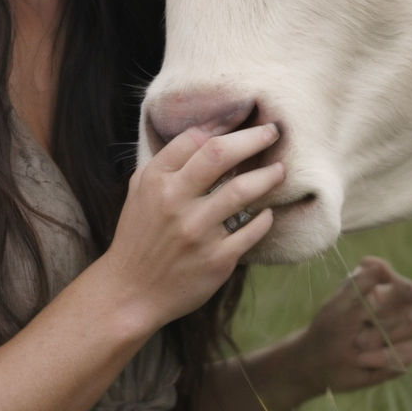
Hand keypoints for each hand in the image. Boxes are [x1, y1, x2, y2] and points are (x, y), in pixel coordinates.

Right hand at [101, 123, 284, 331]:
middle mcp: (175, 202)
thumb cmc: (139, 235)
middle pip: (220, 154)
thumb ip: (167, 162)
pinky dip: (265, 218)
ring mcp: (197, 231)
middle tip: (272, 131)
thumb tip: (207, 133)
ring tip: (280, 170)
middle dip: (252, 137)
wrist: (131, 292)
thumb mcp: (140, 190)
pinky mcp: (217, 260)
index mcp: (156, 181)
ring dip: (268, 175)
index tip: (244, 118)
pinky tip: (267, 212)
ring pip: (243, 190)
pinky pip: (252, 230)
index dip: (223, 123)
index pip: (194, 138)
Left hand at [292, 256, 411, 399]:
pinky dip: (383, 358)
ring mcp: (405, 330)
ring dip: (382, 337)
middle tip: (357, 330)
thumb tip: (377, 264)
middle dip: (382, 318)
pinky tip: (364, 361)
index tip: (366, 301)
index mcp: (383, 286)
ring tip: (358, 344)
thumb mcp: (338, 305)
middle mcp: (398, 304)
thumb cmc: (329, 328)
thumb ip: (358, 284)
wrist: (323, 365)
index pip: (402, 282)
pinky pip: (408, 354)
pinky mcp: (405, 354)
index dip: (389, 290)